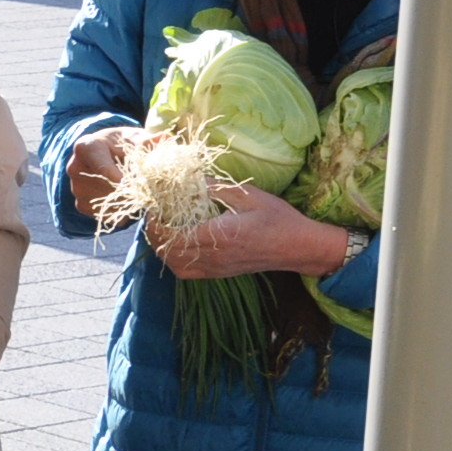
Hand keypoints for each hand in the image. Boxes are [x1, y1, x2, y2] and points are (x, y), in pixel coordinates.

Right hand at [67, 126, 140, 220]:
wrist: (106, 155)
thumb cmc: (122, 144)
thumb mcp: (134, 138)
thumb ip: (147, 140)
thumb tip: (164, 137)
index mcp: (85, 147)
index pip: (103, 168)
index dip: (124, 179)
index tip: (141, 184)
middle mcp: (75, 168)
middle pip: (108, 187)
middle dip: (130, 189)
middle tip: (148, 185)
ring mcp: (76, 188)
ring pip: (109, 202)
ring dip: (128, 200)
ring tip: (138, 189)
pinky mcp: (80, 204)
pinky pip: (107, 213)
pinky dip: (122, 209)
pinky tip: (127, 196)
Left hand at [151, 182, 350, 280]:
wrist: (298, 247)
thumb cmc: (277, 217)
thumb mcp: (248, 195)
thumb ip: (216, 187)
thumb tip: (189, 176)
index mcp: (219, 235)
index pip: (172, 234)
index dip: (155, 221)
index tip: (153, 205)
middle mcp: (214, 256)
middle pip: (166, 249)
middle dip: (154, 231)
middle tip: (153, 212)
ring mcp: (215, 268)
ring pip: (172, 262)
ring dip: (160, 245)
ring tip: (161, 225)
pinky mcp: (218, 274)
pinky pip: (185, 271)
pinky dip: (172, 258)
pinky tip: (174, 242)